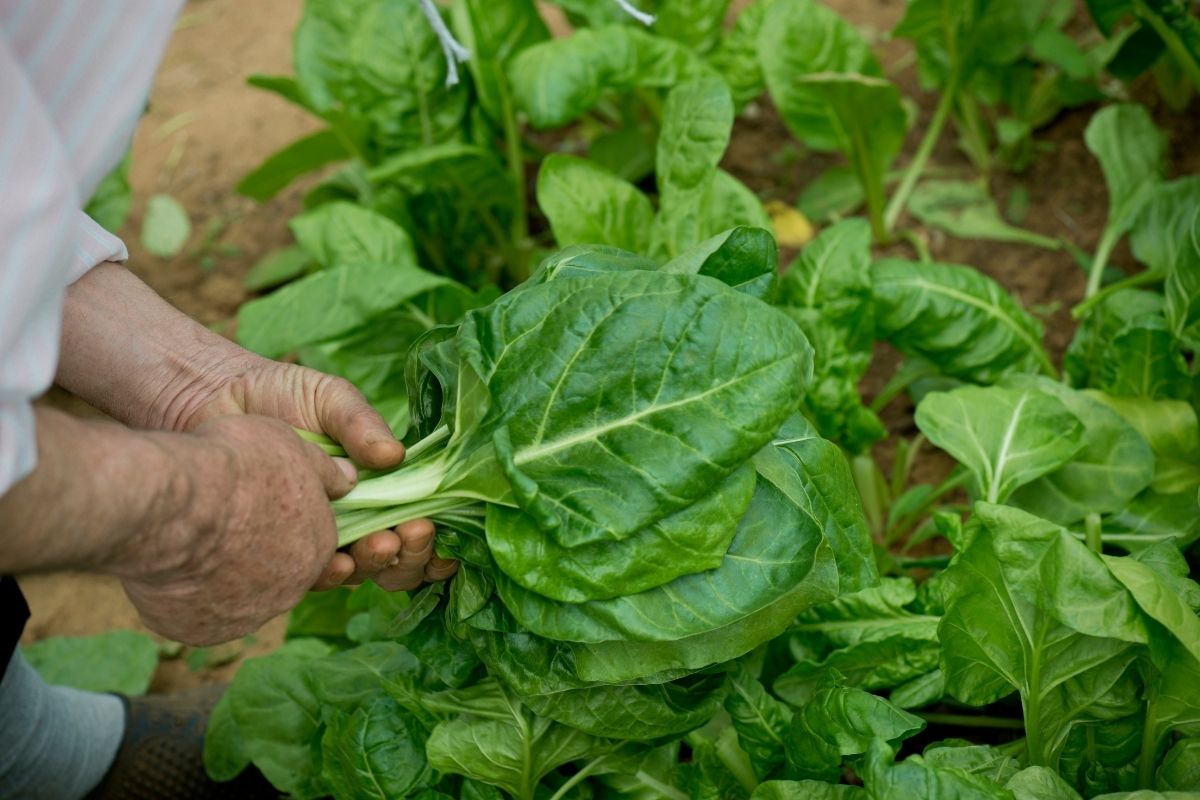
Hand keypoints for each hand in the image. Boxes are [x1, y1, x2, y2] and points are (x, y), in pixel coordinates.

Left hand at [56, 263, 455, 590]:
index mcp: (374, 483)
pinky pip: (310, 577)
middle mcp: (351, 517)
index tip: (429, 524)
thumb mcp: (330, 398)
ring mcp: (315, 537)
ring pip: (361, 572)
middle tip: (409, 534)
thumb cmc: (276, 394)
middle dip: (411, 555)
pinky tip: (336, 562)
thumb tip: (396, 455)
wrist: (209, 402)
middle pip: (397, 558)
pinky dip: (330, 575)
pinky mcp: (278, 551)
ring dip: (378, 565)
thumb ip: (362, 424)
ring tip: (377, 544)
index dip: (430, 536)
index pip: (413, 521)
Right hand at [117, 415, 348, 644]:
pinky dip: (187, 597)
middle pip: (276, 570)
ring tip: (192, 542)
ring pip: (237, 596)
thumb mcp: (291, 448)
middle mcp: (292, 588)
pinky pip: (198, 615)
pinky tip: (171, 567)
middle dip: (255, 551)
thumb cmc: (234, 467)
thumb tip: (348, 480)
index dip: (279, 519)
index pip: (308, 538)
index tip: (253, 503)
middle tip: (221, 522)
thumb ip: (323, 470)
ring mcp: (248, 615)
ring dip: (222, 576)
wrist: (173, 507)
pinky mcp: (204, 631)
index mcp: (319, 545)